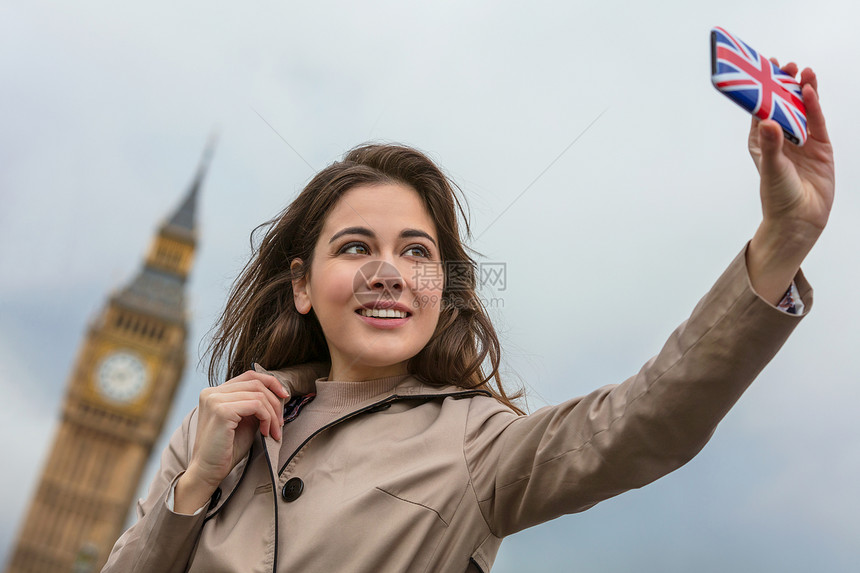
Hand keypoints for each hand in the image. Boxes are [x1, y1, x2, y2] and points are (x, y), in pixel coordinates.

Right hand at [174, 371, 288, 512]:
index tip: (285, 396)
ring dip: (273, 414)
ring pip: (259, 395)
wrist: (208, 471)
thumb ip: (255, 405)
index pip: (249, 375)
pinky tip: (265, 432)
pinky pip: (256, 405)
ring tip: (274, 431)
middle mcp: (212, 392)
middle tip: (281, 422)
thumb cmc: (227, 449)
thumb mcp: (245, 421)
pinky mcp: (222, 411)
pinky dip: (267, 418)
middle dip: (275, 402)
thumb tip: (279, 394)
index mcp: (215, 392)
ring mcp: (215, 400)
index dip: (270, 382)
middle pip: (256, 383)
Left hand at [746, 62, 834, 303]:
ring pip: (802, 109)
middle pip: (782, 105)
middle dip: (783, 85)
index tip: (762, 69)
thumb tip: (768, 122)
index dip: (761, 89)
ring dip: (802, 90)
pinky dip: (814, 106)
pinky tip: (810, 91)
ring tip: (802, 71)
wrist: (800, 220)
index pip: (760, 111)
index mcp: (761, 142)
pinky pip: (817, 121)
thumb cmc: (778, 197)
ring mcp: (802, 142)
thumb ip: (772, 145)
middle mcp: (781, 139)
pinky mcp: (820, 147)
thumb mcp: (771, 169)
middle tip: (785, 65)